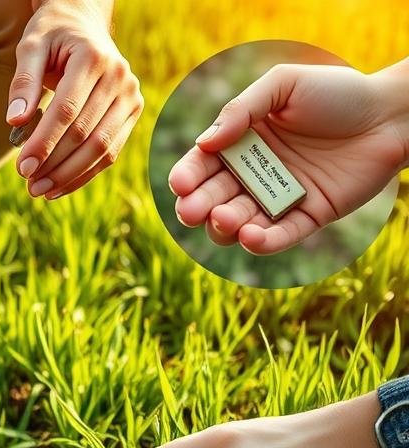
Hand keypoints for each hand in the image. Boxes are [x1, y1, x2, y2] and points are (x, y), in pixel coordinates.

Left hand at [7, 0, 142, 198]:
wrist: (83, 25)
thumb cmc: (52, 35)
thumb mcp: (31, 46)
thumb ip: (23, 82)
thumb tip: (15, 121)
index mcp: (93, 57)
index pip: (67, 110)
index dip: (44, 142)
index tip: (22, 167)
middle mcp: (119, 77)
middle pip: (85, 133)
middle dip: (54, 163)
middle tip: (28, 184)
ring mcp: (130, 96)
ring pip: (101, 148)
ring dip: (69, 175)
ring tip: (39, 191)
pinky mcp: (132, 112)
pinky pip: (110, 152)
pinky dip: (84, 174)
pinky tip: (58, 187)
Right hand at [170, 61, 408, 254]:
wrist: (392, 113)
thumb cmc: (337, 92)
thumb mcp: (284, 85)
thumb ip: (241, 109)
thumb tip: (205, 143)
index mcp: (243, 143)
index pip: (203, 165)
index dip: (188, 177)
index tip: (180, 184)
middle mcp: (256, 173)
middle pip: (214, 198)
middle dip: (198, 207)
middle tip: (193, 211)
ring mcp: (280, 198)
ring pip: (240, 222)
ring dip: (226, 226)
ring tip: (227, 220)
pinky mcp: (308, 216)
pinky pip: (280, 237)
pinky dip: (263, 243)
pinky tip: (252, 238)